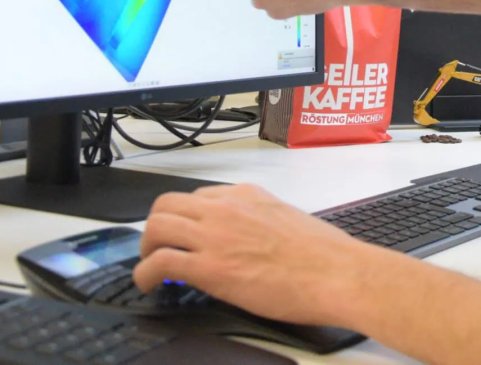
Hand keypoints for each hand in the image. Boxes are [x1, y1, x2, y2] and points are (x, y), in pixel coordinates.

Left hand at [134, 184, 364, 326]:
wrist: (337, 273)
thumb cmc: (324, 254)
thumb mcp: (287, 220)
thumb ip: (260, 221)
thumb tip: (249, 240)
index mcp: (248, 195)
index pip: (199, 196)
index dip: (186, 218)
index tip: (186, 235)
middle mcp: (227, 208)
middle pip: (166, 204)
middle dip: (155, 228)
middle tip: (158, 248)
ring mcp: (216, 235)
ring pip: (155, 227)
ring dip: (145, 249)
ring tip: (149, 268)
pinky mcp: (210, 267)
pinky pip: (159, 263)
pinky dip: (144, 274)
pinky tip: (149, 286)